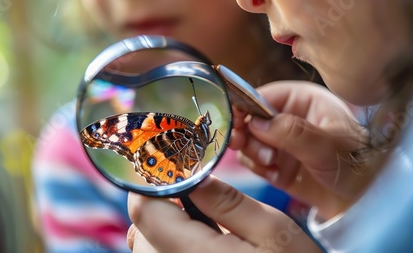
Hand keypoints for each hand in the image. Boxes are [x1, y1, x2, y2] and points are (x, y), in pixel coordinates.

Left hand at [127, 176, 320, 252]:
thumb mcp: (270, 229)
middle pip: (142, 231)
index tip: (172, 168)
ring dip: (165, 228)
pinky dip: (174, 246)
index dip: (152, 184)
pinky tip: (205, 243)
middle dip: (161, 206)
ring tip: (203, 221)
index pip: (146, 213)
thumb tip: (191, 176)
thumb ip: (226, 201)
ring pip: (147, 249)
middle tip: (194, 194)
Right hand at [230, 81, 378, 218]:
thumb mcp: (327, 145)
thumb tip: (256, 123)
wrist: (366, 201)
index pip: (263, 96)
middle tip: (261, 152)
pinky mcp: (278, 164)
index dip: (244, 107)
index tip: (235, 123)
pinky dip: (260, 170)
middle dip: (250, 136)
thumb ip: (292, 132)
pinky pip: (254, 162)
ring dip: (255, 155)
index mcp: (303, 100)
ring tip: (273, 165)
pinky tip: (276, 176)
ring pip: (249, 142)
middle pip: (250, 119)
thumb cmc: (356, 165)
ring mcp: (282, 142)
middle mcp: (288, 118)